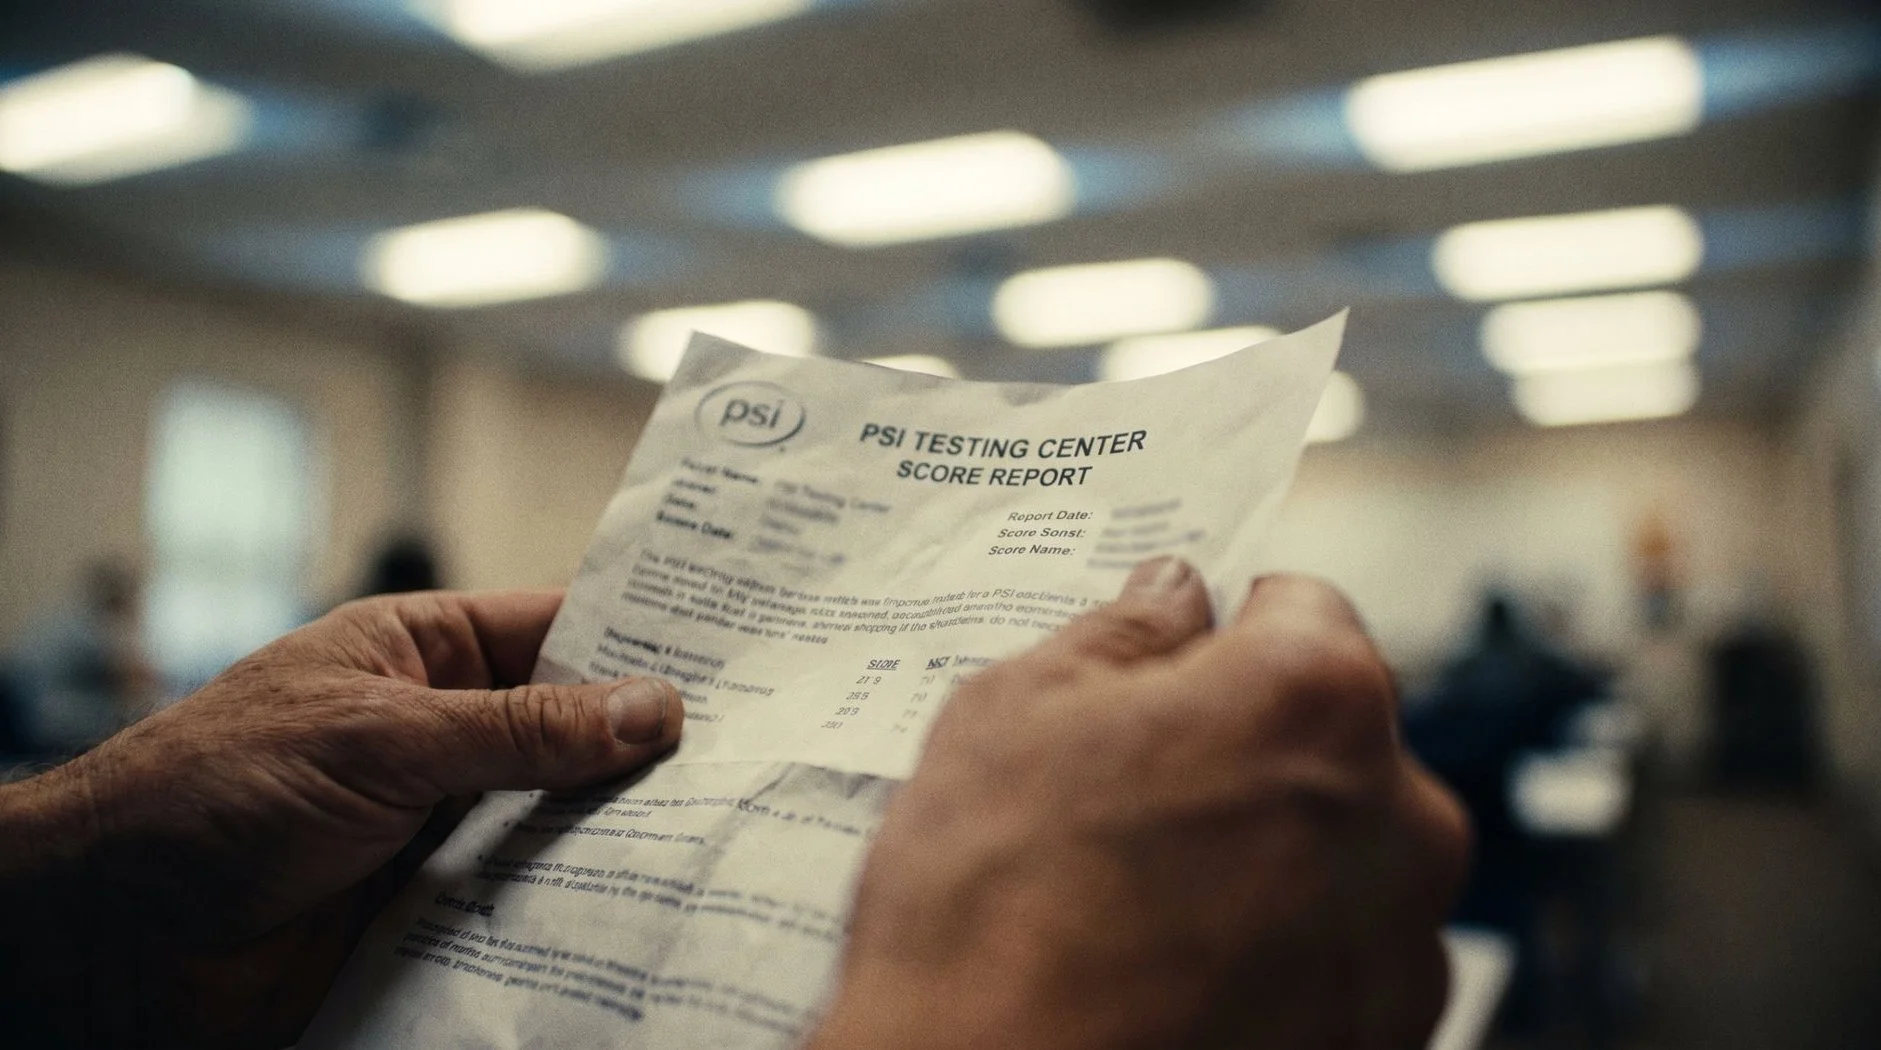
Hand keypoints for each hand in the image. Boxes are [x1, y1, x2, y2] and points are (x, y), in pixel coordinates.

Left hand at [0, 590, 682, 1048]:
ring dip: (623, 836)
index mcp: (422, 655)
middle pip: (572, 735)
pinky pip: (526, 904)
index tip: (739, 655)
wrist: (109, 934)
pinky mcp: (434, 911)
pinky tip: (648, 910)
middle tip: (757, 755)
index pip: (557, 632)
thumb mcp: (379, 738)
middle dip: (649, 749)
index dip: (643, 640)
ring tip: (727, 835)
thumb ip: (518, 732)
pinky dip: (579, 910)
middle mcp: (442, 736)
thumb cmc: (214, 792)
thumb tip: (650, 709)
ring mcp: (441, 825)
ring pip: (559, 824)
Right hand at [809, 560, 1468, 1049]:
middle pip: (1335, 737)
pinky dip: (1284, 954)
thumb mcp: (1014, 711)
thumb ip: (1122, 633)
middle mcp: (1401, 816)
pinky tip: (1180, 972)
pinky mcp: (1384, 1040)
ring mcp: (1403, 945)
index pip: (1300, 608)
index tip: (1166, 674)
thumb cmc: (991, 910)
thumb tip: (1172, 596)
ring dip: (1274, 855)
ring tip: (1145, 902)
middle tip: (1133, 797)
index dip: (1220, 634)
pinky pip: (1343, 956)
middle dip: (1251, 748)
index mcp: (1319, 697)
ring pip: (1343, 851)